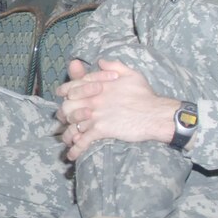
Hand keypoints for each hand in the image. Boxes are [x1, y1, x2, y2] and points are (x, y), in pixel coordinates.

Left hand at [55, 58, 172, 157]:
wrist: (155, 113)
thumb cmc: (145, 94)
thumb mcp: (131, 74)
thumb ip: (114, 66)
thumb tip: (100, 62)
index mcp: (98, 85)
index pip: (73, 87)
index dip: (65, 92)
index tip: (63, 97)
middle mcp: (93, 99)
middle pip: (67, 107)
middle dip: (64, 115)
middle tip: (65, 121)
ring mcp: (96, 115)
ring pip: (72, 126)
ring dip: (67, 135)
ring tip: (67, 141)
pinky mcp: (101, 130)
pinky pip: (83, 141)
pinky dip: (75, 149)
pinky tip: (71, 156)